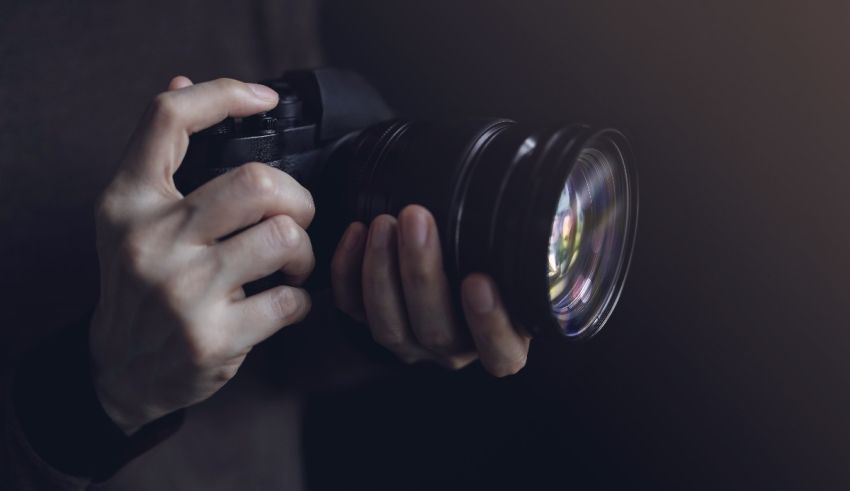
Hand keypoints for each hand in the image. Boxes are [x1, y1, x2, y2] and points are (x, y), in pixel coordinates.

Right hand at [90, 76, 314, 433]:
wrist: (122, 370)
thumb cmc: (139, 284)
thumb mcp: (130, 216)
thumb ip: (159, 153)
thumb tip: (183, 79)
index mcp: (128, 201)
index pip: (168, 119)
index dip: (225, 93)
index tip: (265, 98)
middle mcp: (150, 240)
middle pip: (257, 182)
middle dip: (297, 199)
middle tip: (294, 218)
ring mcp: (182, 291)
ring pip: (284, 238)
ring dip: (303, 252)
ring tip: (290, 264)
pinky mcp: (213, 337)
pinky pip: (291, 301)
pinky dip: (301, 301)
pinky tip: (283, 303)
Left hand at [331, 205, 530, 376]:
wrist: (453, 258)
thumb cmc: (493, 259)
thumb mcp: (520, 260)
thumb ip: (529, 248)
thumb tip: (554, 210)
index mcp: (500, 343)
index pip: (501, 352)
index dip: (489, 323)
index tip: (480, 281)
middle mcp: (453, 349)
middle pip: (434, 330)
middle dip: (422, 273)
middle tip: (417, 219)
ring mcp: (410, 341)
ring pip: (388, 325)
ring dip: (382, 271)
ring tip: (384, 223)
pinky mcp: (372, 322)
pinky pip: (351, 309)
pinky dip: (347, 272)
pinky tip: (356, 232)